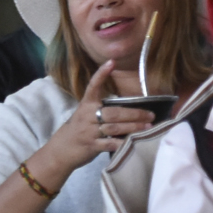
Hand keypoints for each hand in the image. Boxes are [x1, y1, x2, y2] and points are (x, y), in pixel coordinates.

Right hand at [33, 60, 153, 184]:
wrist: (62, 150)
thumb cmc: (79, 129)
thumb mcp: (86, 114)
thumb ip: (102, 108)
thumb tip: (128, 106)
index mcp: (86, 105)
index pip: (93, 86)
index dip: (102, 74)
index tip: (112, 62)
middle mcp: (87, 116)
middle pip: (113, 112)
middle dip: (134, 114)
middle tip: (150, 115)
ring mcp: (89, 131)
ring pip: (114, 127)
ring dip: (133, 127)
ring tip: (148, 127)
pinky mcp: (92, 145)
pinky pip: (110, 143)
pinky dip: (123, 143)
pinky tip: (135, 142)